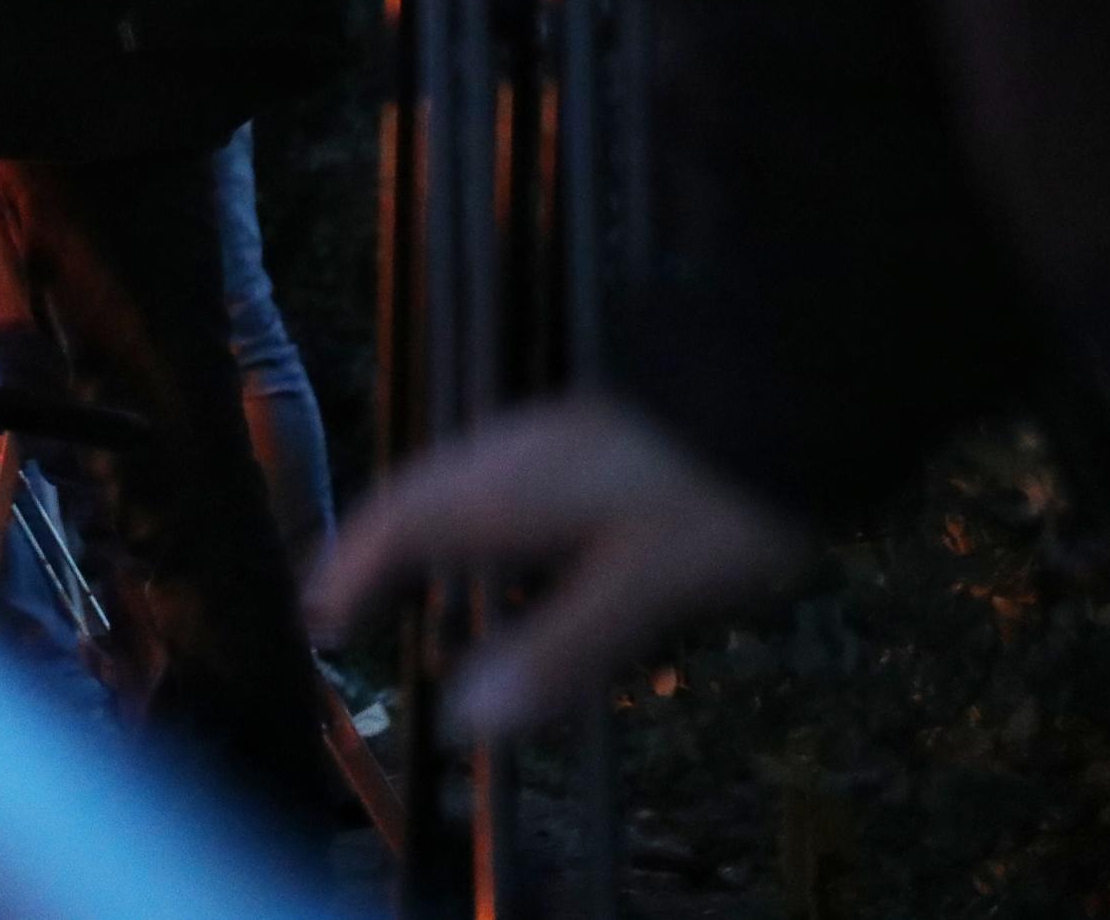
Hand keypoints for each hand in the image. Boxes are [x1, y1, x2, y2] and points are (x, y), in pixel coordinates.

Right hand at [305, 395, 811, 743]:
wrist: (787, 389)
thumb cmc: (706, 497)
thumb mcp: (641, 588)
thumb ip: (554, 652)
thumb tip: (464, 721)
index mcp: (500, 493)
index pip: (394, 528)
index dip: (349, 575)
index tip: (322, 623)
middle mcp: (504, 461)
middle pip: (413, 504)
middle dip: (372, 554)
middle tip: (345, 607)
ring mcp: (547, 444)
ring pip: (459, 491)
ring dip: (425, 539)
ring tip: (416, 590)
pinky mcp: (587, 442)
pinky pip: (502, 487)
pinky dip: (480, 529)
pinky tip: (519, 562)